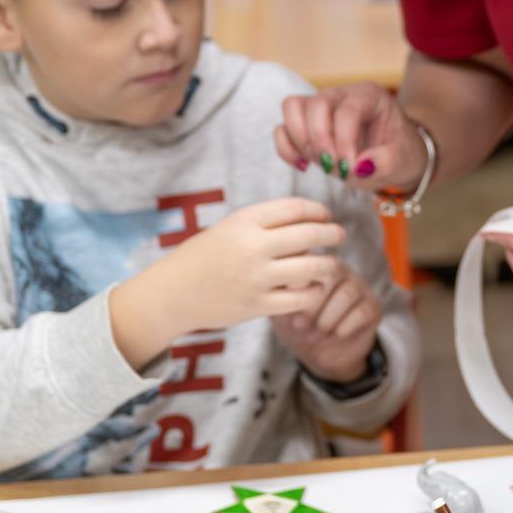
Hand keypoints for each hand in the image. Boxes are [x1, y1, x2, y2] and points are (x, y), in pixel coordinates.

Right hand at [168, 197, 346, 331]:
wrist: (172, 292)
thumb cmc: (203, 257)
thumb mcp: (229, 229)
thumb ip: (265, 226)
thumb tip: (311, 224)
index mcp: (244, 221)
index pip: (295, 208)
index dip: (318, 210)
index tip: (325, 216)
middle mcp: (252, 246)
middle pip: (310, 234)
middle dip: (332, 234)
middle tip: (340, 235)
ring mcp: (256, 277)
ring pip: (312, 267)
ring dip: (330, 265)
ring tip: (332, 264)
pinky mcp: (258, 305)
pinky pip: (301, 298)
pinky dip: (314, 291)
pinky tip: (314, 288)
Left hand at [273, 263, 380, 382]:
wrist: (319, 355)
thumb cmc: (297, 326)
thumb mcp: (281, 311)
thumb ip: (280, 295)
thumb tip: (282, 280)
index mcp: (314, 264)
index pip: (311, 258)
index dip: (301, 278)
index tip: (290, 299)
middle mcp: (339, 269)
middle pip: (332, 272)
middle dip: (313, 303)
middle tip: (299, 325)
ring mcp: (358, 286)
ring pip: (347, 293)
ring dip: (328, 318)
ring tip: (316, 333)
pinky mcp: (372, 306)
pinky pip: (362, 311)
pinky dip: (344, 327)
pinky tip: (334, 335)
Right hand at [275, 83, 425, 190]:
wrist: (391, 157)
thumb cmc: (398, 153)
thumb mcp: (402, 161)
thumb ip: (385, 163)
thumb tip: (358, 166)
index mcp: (369, 96)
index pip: (348, 110)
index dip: (344, 141)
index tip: (350, 169)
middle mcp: (341, 95)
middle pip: (316, 104)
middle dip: (320, 140)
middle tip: (334, 168)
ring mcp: (320, 106)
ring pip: (292, 107)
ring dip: (300, 140)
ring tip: (319, 164)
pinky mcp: (304, 123)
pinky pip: (282, 127)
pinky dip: (286, 148)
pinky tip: (304, 166)